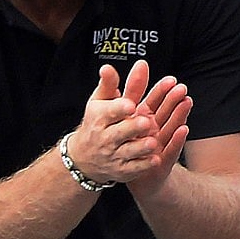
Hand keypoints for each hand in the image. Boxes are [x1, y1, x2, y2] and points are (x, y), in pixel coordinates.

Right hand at [63, 61, 161, 184]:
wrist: (83, 158)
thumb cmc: (96, 123)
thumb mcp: (99, 102)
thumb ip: (109, 84)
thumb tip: (108, 67)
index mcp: (99, 118)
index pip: (109, 112)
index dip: (119, 109)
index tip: (131, 104)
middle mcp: (104, 137)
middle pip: (120, 133)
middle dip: (133, 127)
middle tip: (147, 122)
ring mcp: (113, 156)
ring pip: (129, 152)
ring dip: (141, 147)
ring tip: (153, 142)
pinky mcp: (121, 171)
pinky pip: (134, 169)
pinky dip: (144, 165)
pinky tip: (155, 158)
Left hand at [126, 73, 192, 195]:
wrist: (131, 176)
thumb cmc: (130, 144)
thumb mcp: (124, 118)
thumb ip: (125, 97)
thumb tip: (120, 74)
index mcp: (144, 118)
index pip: (154, 101)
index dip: (162, 90)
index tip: (171, 79)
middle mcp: (155, 130)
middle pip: (165, 112)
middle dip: (173, 99)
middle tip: (181, 87)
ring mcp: (160, 144)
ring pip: (170, 127)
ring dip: (179, 115)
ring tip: (186, 101)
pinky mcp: (161, 160)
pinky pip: (170, 149)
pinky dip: (176, 139)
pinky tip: (183, 129)